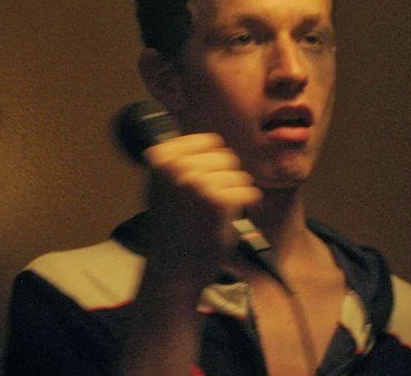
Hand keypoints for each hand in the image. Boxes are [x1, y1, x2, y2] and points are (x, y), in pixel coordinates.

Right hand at [143, 132, 262, 277]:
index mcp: (160, 156)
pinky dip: (247, 207)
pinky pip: (249, 191)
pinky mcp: (217, 201)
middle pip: (225, 156)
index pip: (208, 141)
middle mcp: (175, 165)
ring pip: (238, 174)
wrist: (172, 269)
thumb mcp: (165, 185)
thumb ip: (182, 160)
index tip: (198, 189)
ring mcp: (196, 181)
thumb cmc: (173, 229)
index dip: (211, 166)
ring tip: (214, 214)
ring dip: (233, 194)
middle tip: (207, 206)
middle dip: (223, 180)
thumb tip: (212, 141)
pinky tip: (228, 220)